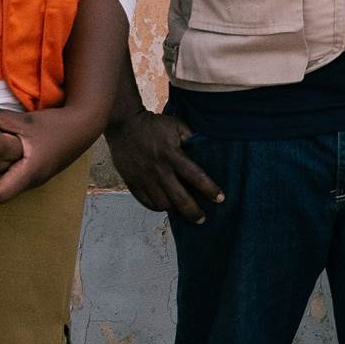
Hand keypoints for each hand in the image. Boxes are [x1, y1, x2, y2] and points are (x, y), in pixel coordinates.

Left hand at [0, 104, 102, 200]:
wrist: (85, 124)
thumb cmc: (57, 125)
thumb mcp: (26, 121)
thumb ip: (1, 120)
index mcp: (29, 173)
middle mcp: (33, 181)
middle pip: (2, 190)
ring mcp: (38, 177)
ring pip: (11, 182)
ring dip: (2, 169)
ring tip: (0, 148)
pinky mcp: (41, 171)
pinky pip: (19, 175)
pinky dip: (11, 164)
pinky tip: (12, 146)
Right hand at [107, 105, 220, 223]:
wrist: (124, 124)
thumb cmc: (153, 124)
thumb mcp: (176, 125)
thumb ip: (191, 138)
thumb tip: (207, 149)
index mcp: (172, 154)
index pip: (195, 176)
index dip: (209, 189)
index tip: (220, 198)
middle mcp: (158, 169)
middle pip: (179, 198)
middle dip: (193, 212)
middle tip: (202, 219)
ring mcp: (143, 177)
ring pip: (161, 203)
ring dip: (175, 210)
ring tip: (183, 212)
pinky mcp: (132, 181)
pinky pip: (145, 202)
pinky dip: (156, 207)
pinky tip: (164, 206)